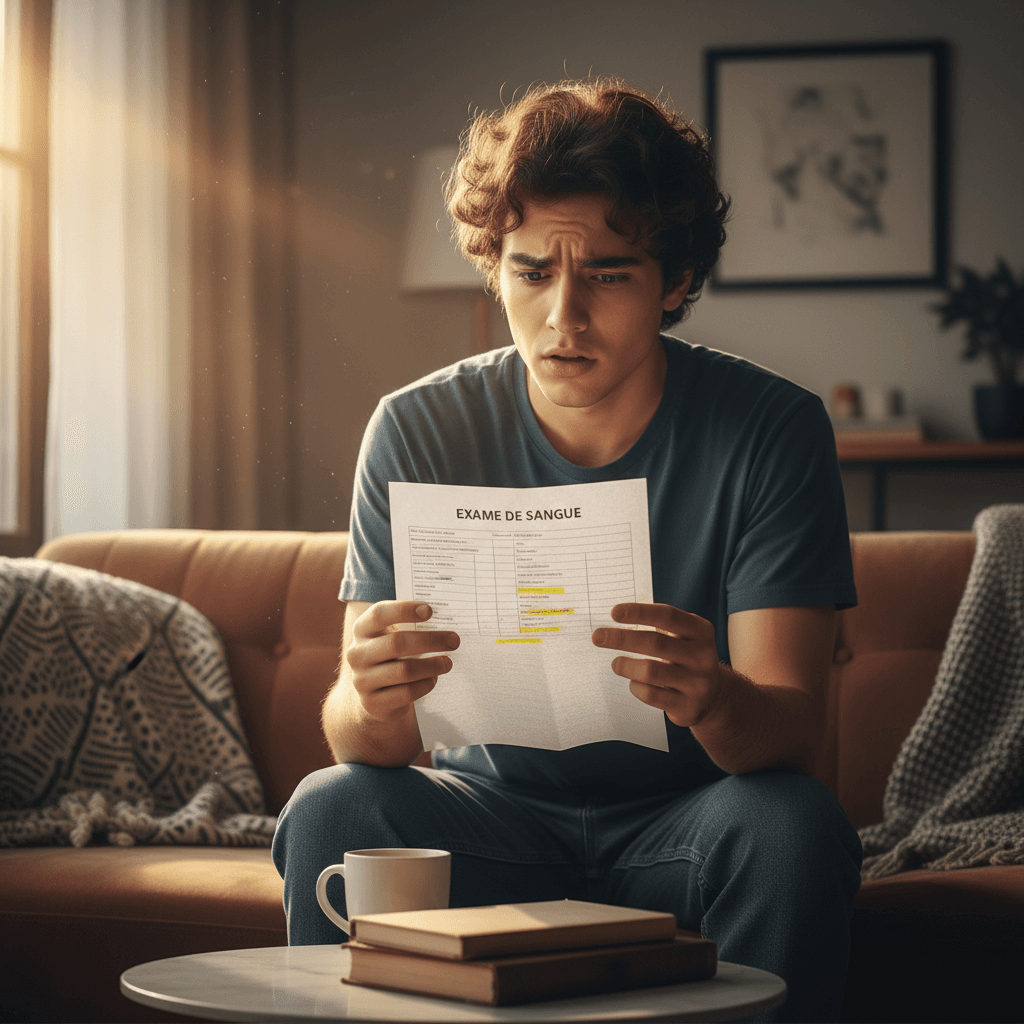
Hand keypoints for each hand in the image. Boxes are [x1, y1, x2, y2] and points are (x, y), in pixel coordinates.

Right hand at [344, 601, 459, 721]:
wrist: (374, 694)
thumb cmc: (391, 655)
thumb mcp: (391, 635)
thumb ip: (409, 626)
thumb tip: (444, 622)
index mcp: (361, 630)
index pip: (379, 614)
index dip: (404, 610)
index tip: (429, 610)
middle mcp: (357, 654)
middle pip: (396, 643)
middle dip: (430, 640)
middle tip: (454, 640)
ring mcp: (362, 680)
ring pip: (404, 670)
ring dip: (432, 665)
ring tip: (448, 662)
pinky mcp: (373, 703)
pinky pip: (406, 693)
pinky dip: (425, 684)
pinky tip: (433, 679)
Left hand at [592, 603, 724, 727]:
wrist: (714, 697)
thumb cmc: (686, 658)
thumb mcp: (683, 636)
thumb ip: (659, 624)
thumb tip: (617, 615)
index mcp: (700, 631)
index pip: (668, 616)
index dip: (639, 612)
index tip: (614, 612)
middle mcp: (702, 656)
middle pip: (655, 643)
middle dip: (621, 638)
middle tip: (598, 636)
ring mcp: (697, 683)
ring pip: (651, 671)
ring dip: (626, 665)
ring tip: (616, 663)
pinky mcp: (688, 707)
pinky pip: (651, 694)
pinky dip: (635, 686)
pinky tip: (633, 682)